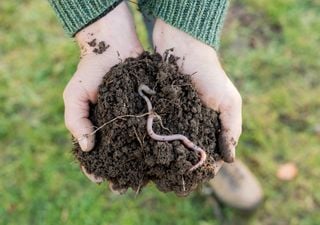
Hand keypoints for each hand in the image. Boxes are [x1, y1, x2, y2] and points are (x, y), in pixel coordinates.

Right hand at [63, 3, 142, 181]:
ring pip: (136, 146)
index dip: (95, 168)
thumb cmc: (91, 71)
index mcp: (96, 126)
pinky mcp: (148, 109)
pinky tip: (159, 153)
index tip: (100, 180)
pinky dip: (154, 141)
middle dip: (120, 171)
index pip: (93, 154)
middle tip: (125, 186)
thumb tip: (86, 148)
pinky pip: (150, 128)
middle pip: (117, 155)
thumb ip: (76, 120)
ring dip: (139, 162)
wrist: (114, 46)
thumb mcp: (74, 95)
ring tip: (144, 176)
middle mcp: (116, 126)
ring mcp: (133, 119)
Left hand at [153, 20, 241, 167]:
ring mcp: (176, 117)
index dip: (207, 166)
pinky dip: (157, 140)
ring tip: (161, 171)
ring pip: (174, 143)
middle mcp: (194, 123)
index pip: (211, 151)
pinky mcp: (161, 110)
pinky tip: (151, 152)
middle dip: (185, 164)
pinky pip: (159, 129)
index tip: (197, 179)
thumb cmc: (210, 75)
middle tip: (175, 180)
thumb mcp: (228, 101)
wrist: (183, 48)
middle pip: (191, 151)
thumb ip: (231, 129)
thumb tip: (230, 160)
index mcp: (213, 123)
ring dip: (169, 156)